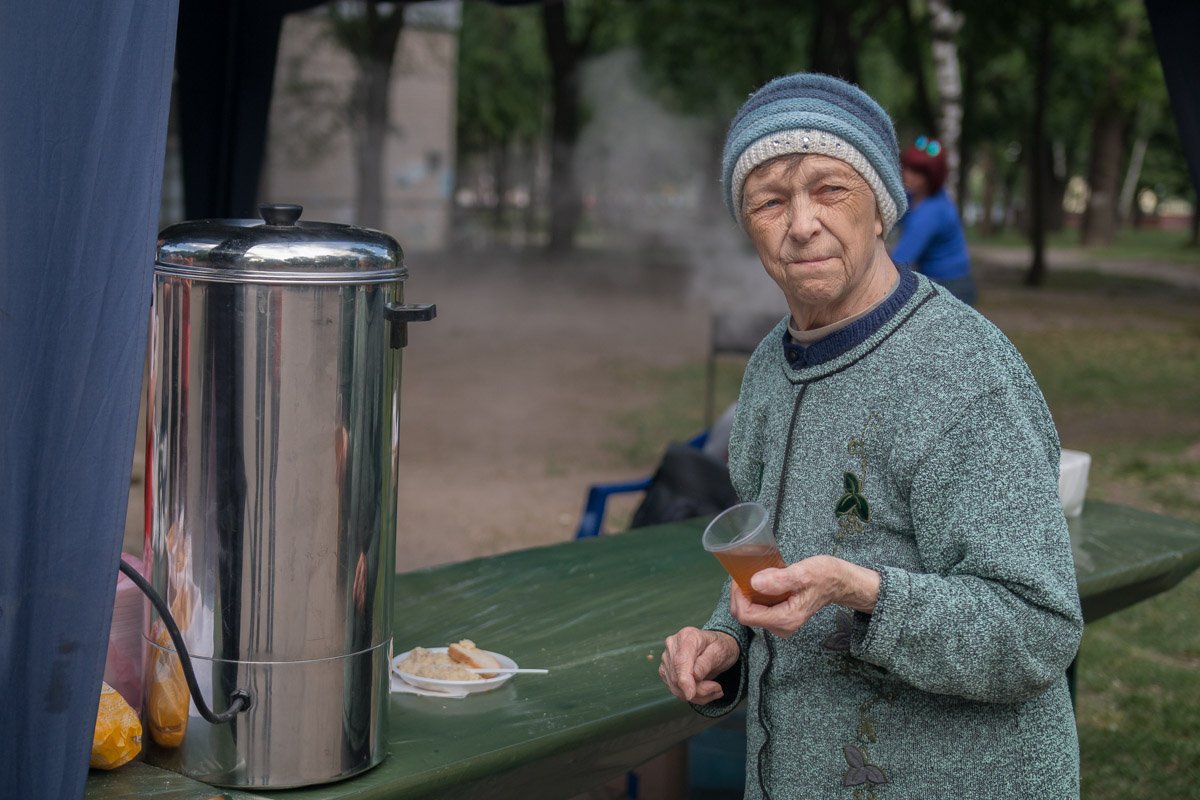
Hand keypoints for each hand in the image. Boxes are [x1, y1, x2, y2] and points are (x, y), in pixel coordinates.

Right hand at [659, 627, 739, 704]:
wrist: (716, 648)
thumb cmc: (719, 647)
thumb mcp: (720, 651)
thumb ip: (706, 662)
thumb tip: (695, 675)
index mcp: (687, 636)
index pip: (680, 661)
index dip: (684, 680)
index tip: (691, 694)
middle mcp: (673, 645)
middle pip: (677, 677)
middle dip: (698, 690)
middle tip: (718, 689)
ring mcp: (667, 658)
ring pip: (675, 687)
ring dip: (697, 695)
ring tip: (714, 689)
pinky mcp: (666, 671)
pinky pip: (676, 690)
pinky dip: (692, 696)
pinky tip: (705, 690)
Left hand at [731, 555, 878, 637]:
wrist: (838, 582)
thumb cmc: (824, 576)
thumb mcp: (803, 573)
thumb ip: (779, 579)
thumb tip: (754, 583)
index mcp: (785, 619)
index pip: (746, 615)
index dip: (738, 596)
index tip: (741, 577)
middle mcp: (781, 627)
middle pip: (745, 615)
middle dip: (740, 595)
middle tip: (744, 574)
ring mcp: (780, 623)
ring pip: (750, 612)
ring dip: (746, 595)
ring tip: (753, 576)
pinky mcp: (780, 617)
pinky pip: (758, 609)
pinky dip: (754, 596)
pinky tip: (760, 582)